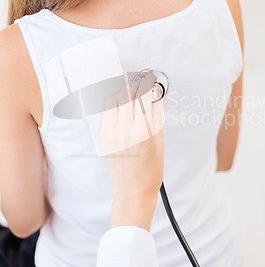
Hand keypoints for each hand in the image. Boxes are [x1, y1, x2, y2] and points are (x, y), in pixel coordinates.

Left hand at [101, 76, 163, 230]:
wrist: (134, 189)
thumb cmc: (151, 167)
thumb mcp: (159, 139)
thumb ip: (156, 113)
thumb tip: (155, 93)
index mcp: (143, 130)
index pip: (142, 96)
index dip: (146, 83)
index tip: (148, 78)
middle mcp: (125, 130)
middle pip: (126, 94)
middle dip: (133, 83)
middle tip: (138, 79)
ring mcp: (111, 133)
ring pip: (112, 100)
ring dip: (121, 91)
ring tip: (128, 89)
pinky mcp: (104, 137)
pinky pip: (106, 112)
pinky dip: (113, 104)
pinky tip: (119, 102)